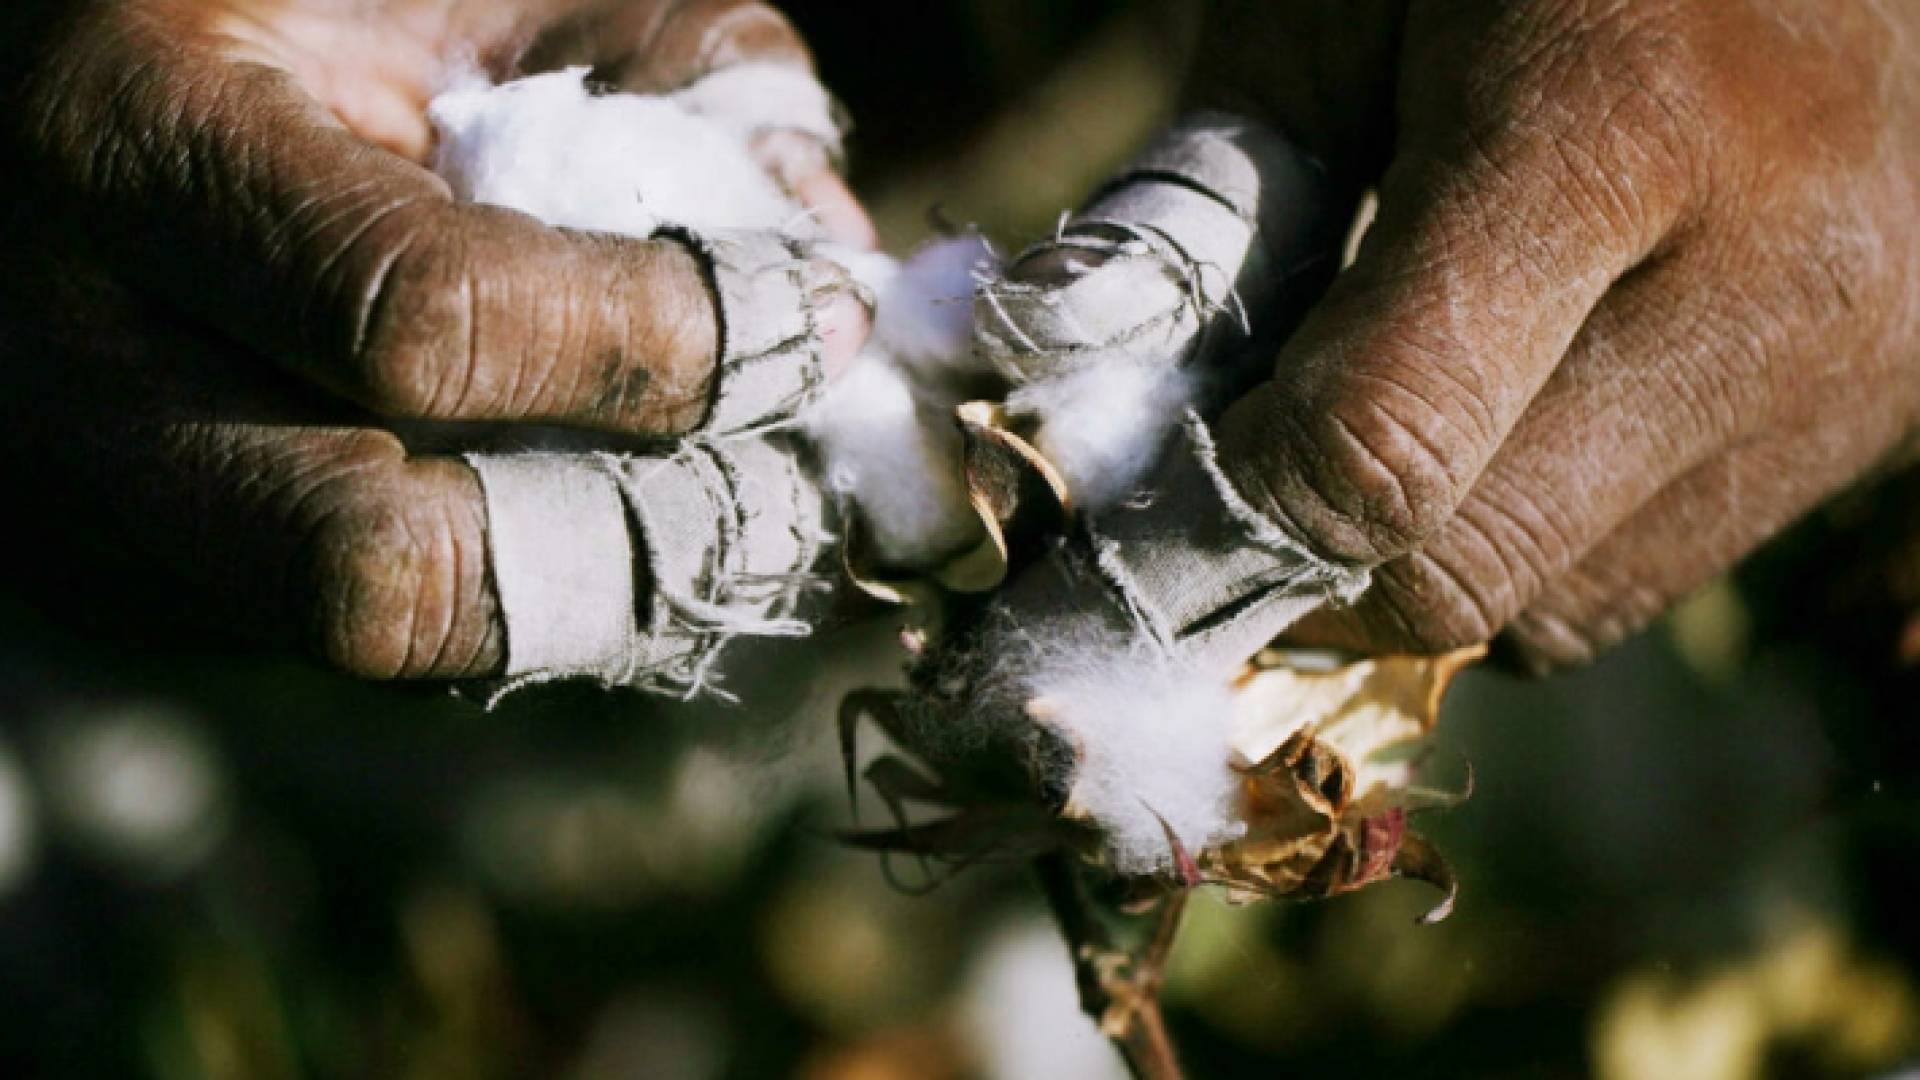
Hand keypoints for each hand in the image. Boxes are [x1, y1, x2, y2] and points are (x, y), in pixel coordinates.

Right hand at [0, 0, 873, 677]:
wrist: (79, 131)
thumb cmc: (286, 16)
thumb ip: (657, 71)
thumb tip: (828, 245)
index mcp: (138, 152)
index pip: (419, 319)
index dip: (654, 343)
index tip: (808, 318)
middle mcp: (91, 386)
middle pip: (384, 574)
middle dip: (638, 539)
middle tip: (783, 474)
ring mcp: (114, 528)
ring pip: (403, 644)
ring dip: (616, 591)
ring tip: (730, 493)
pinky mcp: (162, 600)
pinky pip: (394, 644)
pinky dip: (544, 592)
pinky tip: (615, 502)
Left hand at [1194, 0, 1919, 669]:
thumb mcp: (1341, 2)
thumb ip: (1228, 193)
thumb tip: (1120, 402)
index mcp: (1620, 127)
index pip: (1387, 444)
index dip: (1235, 498)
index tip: (1160, 474)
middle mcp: (1774, 284)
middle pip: (1468, 571)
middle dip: (1319, 557)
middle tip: (1247, 473)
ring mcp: (1851, 374)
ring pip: (1550, 607)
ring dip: (1429, 556)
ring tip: (1396, 414)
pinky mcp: (1878, 422)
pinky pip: (1637, 572)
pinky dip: (1533, 533)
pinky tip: (1517, 411)